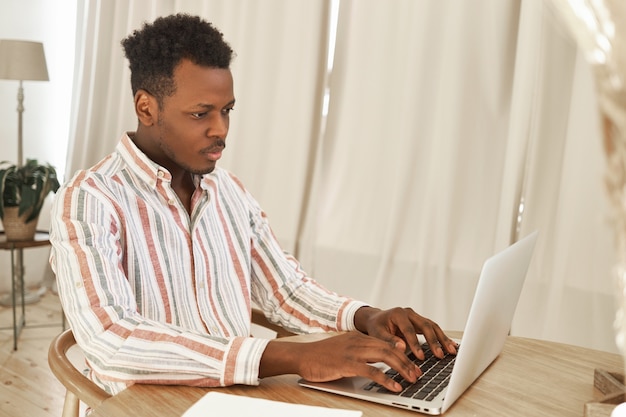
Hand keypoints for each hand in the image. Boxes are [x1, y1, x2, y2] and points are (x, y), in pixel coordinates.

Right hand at [259, 331, 419, 391]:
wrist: (301, 355)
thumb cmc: (321, 356)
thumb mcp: (343, 350)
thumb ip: (359, 354)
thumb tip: (376, 365)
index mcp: (359, 337)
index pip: (387, 342)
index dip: (403, 352)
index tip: (414, 362)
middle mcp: (359, 341)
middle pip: (391, 349)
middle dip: (407, 362)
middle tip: (418, 374)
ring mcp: (354, 351)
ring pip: (386, 357)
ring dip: (402, 369)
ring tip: (412, 379)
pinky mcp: (347, 364)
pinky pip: (372, 371)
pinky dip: (386, 379)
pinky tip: (395, 386)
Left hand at [354, 306, 457, 361]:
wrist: (376, 320)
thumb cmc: (376, 327)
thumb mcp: (377, 334)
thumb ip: (389, 340)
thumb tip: (402, 348)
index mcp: (398, 314)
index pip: (408, 329)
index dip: (415, 343)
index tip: (420, 356)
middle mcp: (409, 313)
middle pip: (425, 325)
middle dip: (433, 341)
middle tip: (439, 354)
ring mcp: (416, 317)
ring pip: (432, 326)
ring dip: (442, 339)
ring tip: (451, 351)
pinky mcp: (420, 322)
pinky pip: (433, 329)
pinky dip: (442, 338)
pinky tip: (450, 346)